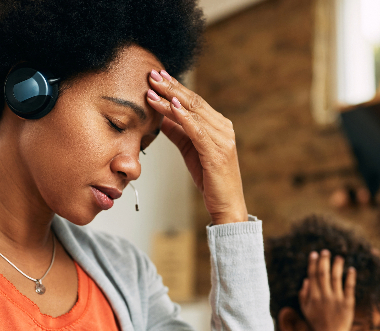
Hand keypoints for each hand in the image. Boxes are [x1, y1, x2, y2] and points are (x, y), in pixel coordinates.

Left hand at [146, 70, 246, 224]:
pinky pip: (197, 130)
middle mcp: (223, 128)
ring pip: (193, 113)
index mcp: (219, 126)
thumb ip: (178, 132)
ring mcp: (222, 139)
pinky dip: (183, 117)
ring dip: (171, 98)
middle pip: (193, 102)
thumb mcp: (190, 150)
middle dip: (171, 87)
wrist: (227, 205)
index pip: (194, 102)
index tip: (157, 76)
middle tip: (152, 74)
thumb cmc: (210, 179)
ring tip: (154, 88)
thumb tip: (161, 116)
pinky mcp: (217, 152)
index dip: (175, 87)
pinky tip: (170, 106)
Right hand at [299, 250, 354, 330]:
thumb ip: (304, 295)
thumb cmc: (317, 324)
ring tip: (339, 257)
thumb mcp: (306, 310)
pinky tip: (351, 269)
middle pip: (324, 274)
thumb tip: (305, 280)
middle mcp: (324, 296)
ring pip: (336, 278)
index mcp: (313, 297)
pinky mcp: (348, 304)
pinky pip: (349, 288)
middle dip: (324, 261)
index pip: (313, 276)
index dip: (313, 264)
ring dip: (337, 266)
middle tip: (326, 251)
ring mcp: (336, 300)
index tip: (314, 254)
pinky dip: (350, 277)